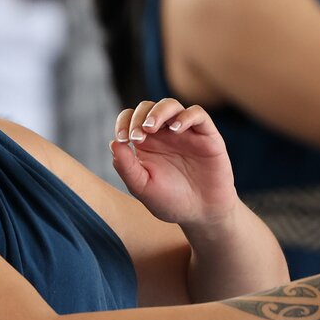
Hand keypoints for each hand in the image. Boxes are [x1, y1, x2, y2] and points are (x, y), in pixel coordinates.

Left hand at [111, 99, 237, 228]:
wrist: (202, 214)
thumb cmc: (171, 201)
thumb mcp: (142, 187)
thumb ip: (126, 167)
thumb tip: (113, 143)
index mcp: (146, 143)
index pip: (130, 118)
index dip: (124, 122)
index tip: (122, 139)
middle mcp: (164, 134)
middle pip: (148, 107)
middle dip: (139, 117)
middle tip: (136, 137)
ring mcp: (185, 132)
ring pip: (171, 105)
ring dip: (158, 111)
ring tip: (151, 128)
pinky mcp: (207, 135)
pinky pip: (197, 114)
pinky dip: (186, 116)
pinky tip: (176, 130)